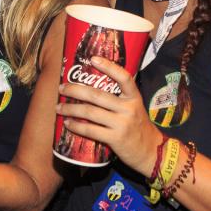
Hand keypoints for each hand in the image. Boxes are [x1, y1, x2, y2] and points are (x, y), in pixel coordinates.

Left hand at [57, 56, 162, 177]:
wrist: (151, 151)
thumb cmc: (138, 127)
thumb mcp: (134, 108)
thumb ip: (119, 99)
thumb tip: (92, 88)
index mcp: (134, 98)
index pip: (124, 77)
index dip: (109, 67)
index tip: (93, 59)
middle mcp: (129, 108)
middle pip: (97, 95)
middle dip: (75, 90)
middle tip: (62, 88)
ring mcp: (122, 124)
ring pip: (90, 112)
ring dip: (71, 109)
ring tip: (59, 107)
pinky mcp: (115, 139)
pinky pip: (91, 130)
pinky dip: (76, 126)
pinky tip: (68, 123)